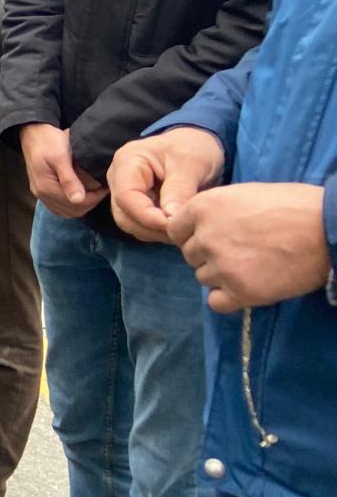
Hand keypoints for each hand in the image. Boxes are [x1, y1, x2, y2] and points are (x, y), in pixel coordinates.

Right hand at [20, 122, 106, 218]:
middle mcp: (42, 194)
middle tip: (102, 189)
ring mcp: (41, 193)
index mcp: (46, 187)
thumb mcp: (60, 156)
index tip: (105, 187)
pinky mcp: (42, 189)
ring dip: (82, 205)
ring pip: (66, 211)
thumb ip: (68, 179)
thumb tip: (78, 200)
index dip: (93, 199)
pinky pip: (59, 206)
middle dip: (90, 203)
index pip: (75, 204)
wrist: (32, 131)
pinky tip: (80, 194)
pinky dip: (72, 204)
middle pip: (71, 211)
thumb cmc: (48, 140)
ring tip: (93, 191)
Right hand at [108, 128, 225, 241]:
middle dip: (151, 228)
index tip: (174, 225)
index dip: (147, 216)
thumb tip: (171, 219)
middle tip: (181, 231)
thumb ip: (179, 189)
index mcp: (127, 162)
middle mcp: (119, 179)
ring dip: (154, 232)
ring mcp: (125, 193)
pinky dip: (157, 231)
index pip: (126, 197)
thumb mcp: (191, 162)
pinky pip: (140, 225)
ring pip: (130, 223)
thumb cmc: (192, 147)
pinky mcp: (135, 204)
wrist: (196, 145)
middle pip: (124, 215)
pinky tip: (176, 226)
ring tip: (181, 229)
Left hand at [166, 183, 330, 312]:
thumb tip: (198, 226)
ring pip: (203, 277)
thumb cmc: (291, 205)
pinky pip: (216, 302)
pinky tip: (246, 287)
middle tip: (240, 250)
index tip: (212, 236)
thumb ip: (214, 211)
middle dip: (208, 254)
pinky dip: (227, 297)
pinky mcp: (241, 291)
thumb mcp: (242, 194)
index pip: (175, 230)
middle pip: (189, 255)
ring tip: (251, 265)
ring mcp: (222, 266)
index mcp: (202, 208)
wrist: (326, 228)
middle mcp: (205, 238)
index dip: (193, 234)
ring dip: (220, 275)